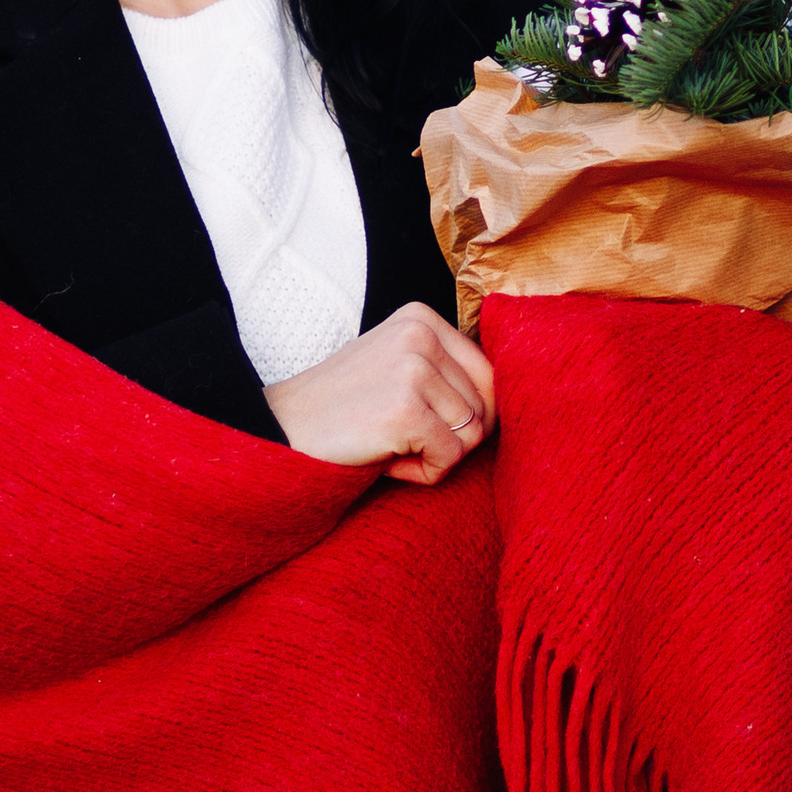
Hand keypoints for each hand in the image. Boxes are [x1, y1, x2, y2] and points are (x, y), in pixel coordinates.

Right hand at [264, 300, 496, 487]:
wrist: (281, 432)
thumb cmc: (346, 412)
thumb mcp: (398, 369)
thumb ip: (447, 373)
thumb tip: (510, 400)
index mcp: (422, 317)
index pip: (490, 376)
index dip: (463, 415)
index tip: (416, 418)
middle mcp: (421, 334)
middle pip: (486, 406)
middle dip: (453, 438)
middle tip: (402, 438)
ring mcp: (413, 368)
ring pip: (471, 436)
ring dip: (435, 456)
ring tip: (388, 444)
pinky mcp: (404, 409)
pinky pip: (448, 459)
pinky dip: (421, 474)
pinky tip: (384, 458)